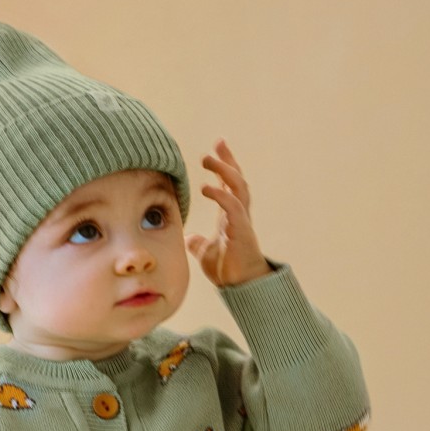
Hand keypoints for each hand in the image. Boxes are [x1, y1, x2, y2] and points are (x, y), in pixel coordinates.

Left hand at [184, 138, 272, 287]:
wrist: (241, 286)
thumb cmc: (229, 269)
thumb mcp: (206, 252)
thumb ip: (198, 243)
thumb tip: (187, 238)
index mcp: (231, 216)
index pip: (229, 184)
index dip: (224, 166)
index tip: (217, 148)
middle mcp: (238, 213)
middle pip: (236, 179)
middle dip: (228, 160)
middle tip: (217, 144)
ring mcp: (242, 220)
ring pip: (237, 187)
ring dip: (224, 170)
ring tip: (208, 160)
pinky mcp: (241, 230)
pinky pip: (233, 206)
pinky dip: (220, 195)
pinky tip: (206, 188)